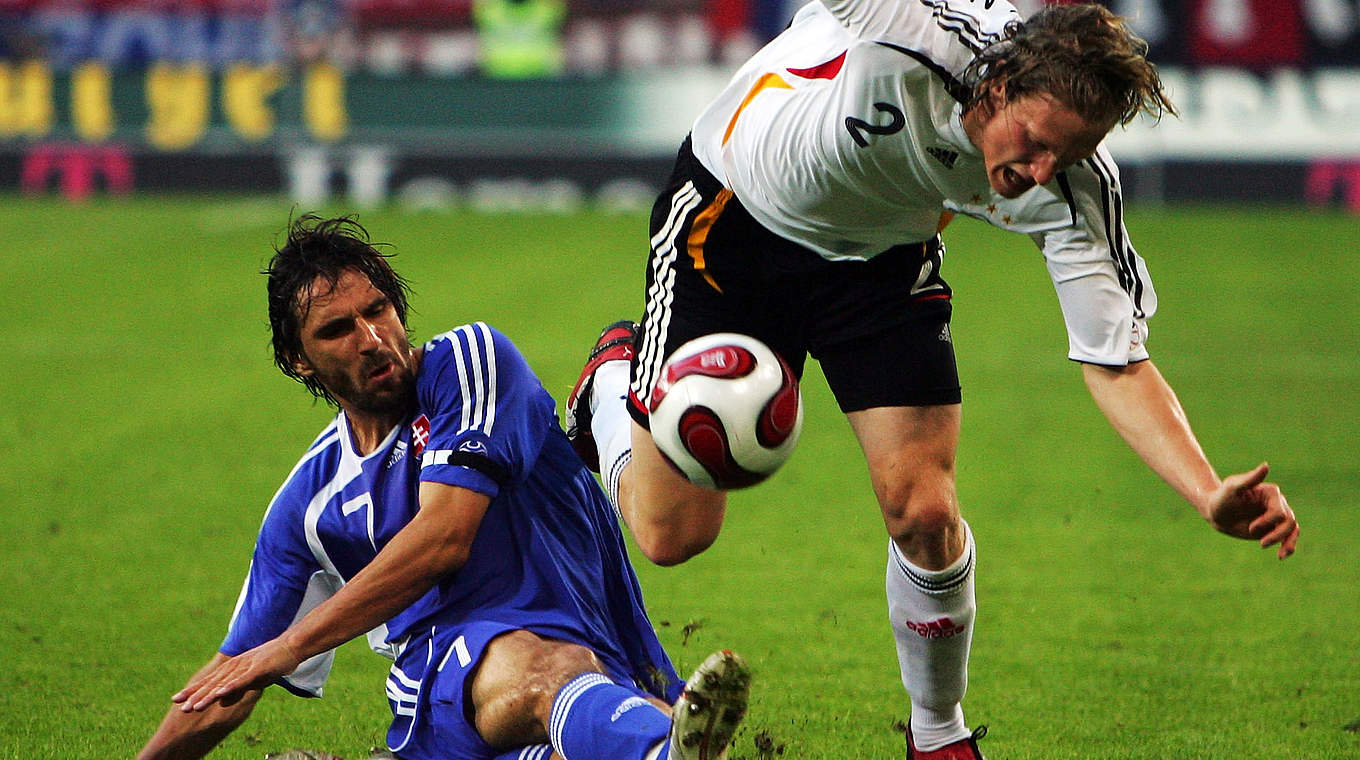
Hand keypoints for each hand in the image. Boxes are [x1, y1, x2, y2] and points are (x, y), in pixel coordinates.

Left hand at [173, 638, 303, 711]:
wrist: (291, 646)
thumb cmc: (272, 662)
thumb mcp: (252, 679)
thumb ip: (236, 689)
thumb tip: (222, 700)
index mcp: (232, 668)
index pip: (209, 681)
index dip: (193, 690)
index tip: (177, 699)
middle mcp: (235, 667)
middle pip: (212, 683)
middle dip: (196, 695)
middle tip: (180, 706)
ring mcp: (245, 668)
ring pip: (223, 684)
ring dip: (208, 695)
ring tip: (194, 706)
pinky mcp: (257, 669)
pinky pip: (241, 680)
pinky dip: (230, 687)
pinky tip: (219, 695)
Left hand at [1205, 463, 1299, 558]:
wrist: (1215, 512)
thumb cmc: (1222, 498)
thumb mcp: (1233, 487)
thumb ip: (1250, 478)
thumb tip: (1266, 465)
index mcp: (1271, 493)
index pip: (1280, 510)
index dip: (1268, 521)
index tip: (1252, 528)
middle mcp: (1277, 504)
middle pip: (1289, 521)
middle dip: (1277, 534)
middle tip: (1261, 543)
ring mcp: (1276, 517)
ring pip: (1292, 530)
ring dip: (1288, 543)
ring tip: (1280, 555)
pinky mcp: (1273, 528)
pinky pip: (1288, 538)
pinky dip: (1288, 547)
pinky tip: (1281, 556)